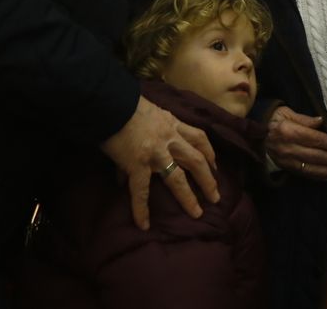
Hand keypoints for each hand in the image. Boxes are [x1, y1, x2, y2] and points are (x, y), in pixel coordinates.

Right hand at [101, 95, 219, 230]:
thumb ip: (146, 134)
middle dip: (208, 179)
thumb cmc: (126, 103)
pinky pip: (141, 191)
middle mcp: (169, 138)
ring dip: (188, 196)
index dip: (209, 153)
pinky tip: (143, 224)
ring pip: (177, 177)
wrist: (111, 102)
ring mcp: (155, 152)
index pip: (198, 138)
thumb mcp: (146, 113)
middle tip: (216, 197)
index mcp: (172, 123)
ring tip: (197, 213)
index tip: (215, 165)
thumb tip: (140, 155)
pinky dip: (141, 209)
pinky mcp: (138, 163)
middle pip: (196, 160)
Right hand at [265, 105, 326, 178]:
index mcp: (288, 131)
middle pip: (315, 155)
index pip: (314, 139)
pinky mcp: (285, 168)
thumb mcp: (287, 112)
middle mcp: (288, 147)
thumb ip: (305, 119)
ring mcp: (286, 160)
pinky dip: (317, 176)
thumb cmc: (274, 119)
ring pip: (310, 168)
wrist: (255, 133)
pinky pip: (303, 174)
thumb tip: (321, 121)